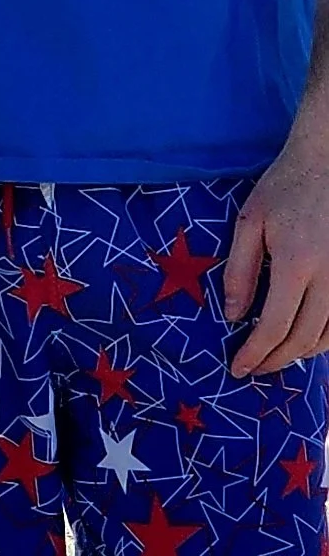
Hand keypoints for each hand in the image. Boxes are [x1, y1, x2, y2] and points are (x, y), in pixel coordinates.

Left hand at [224, 107, 328, 374]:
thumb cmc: (285, 187)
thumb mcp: (250, 221)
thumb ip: (240, 270)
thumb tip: (234, 316)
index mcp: (297, 262)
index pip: (275, 326)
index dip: (255, 354)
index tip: (238, 368)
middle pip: (303, 338)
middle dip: (275, 360)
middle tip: (254, 368)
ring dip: (301, 354)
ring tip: (276, 357)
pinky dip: (325, 339)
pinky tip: (306, 340)